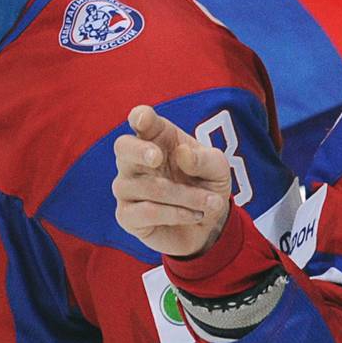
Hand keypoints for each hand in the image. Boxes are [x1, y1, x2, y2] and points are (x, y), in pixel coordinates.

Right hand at [113, 105, 232, 256]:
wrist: (208, 225)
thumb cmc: (207, 185)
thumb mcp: (218, 169)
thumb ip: (203, 159)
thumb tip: (181, 154)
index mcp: (156, 137)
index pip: (141, 119)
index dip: (140, 117)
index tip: (144, 119)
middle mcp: (134, 159)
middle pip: (123, 147)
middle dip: (139, 150)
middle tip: (157, 157)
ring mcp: (126, 187)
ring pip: (148, 186)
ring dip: (185, 196)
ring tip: (210, 202)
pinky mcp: (126, 216)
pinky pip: (146, 212)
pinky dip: (175, 213)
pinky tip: (194, 214)